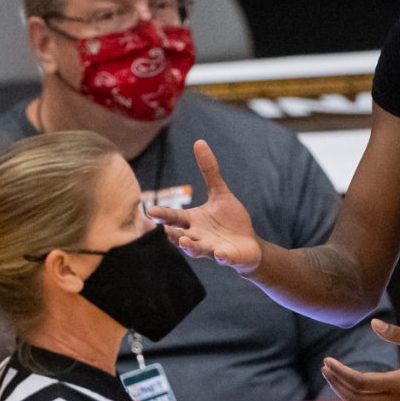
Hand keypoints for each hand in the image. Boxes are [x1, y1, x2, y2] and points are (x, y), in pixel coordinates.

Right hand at [151, 140, 262, 273]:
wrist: (248, 244)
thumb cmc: (230, 220)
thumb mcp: (220, 193)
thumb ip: (209, 171)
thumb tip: (199, 142)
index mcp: (193, 221)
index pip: (175, 217)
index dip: (164, 215)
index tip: (151, 210)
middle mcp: (198, 236)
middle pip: (182, 236)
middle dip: (174, 234)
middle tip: (165, 230)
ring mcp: (212, 248)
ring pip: (198, 250)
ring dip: (192, 247)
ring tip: (186, 242)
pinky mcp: (228, 257)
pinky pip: (223, 257)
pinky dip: (222, 256)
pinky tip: (221, 254)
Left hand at [321, 318, 399, 400]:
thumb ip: (398, 334)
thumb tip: (373, 323)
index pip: (361, 383)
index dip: (341, 373)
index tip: (328, 361)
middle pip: (358, 400)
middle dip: (339, 385)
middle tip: (326, 368)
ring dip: (348, 397)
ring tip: (336, 379)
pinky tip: (357, 389)